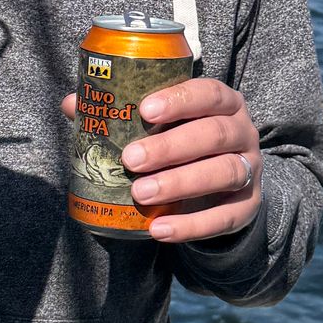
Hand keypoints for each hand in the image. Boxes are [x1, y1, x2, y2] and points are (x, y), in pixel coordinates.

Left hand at [62, 78, 263, 242]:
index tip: (146, 110)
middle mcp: (243, 132)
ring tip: (141, 194)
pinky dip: (192, 226)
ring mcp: (251, 169)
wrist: (221, 188)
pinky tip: (159, 229)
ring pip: (224, 172)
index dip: (180, 99)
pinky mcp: (248, 206)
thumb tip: (72, 103)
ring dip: (181, 184)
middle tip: (131, 160)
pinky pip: (225, 217)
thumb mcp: (161, 126)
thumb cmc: (183, 145)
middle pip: (214, 134)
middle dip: (171, 147)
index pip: (209, 93)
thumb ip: (121, 113)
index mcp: (223, 103)